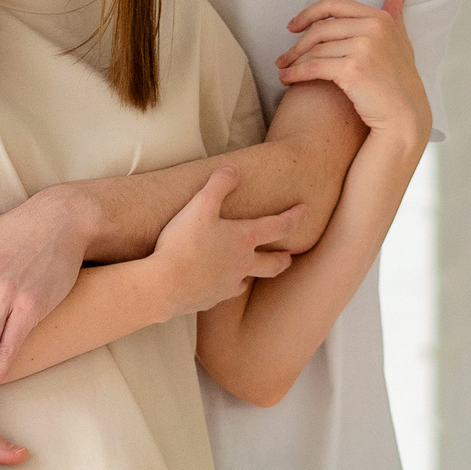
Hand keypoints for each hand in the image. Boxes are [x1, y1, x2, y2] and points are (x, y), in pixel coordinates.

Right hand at [150, 167, 306, 316]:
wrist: (164, 285)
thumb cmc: (183, 244)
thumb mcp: (200, 205)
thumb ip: (218, 185)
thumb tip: (233, 170)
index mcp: (244, 239)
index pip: (280, 226)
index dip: (295, 217)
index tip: (306, 211)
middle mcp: (243, 265)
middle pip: (274, 264)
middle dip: (283, 258)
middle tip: (289, 256)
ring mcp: (228, 285)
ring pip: (249, 280)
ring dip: (253, 274)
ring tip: (250, 271)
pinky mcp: (212, 299)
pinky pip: (225, 292)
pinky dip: (226, 286)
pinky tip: (217, 283)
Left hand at [275, 0, 429, 151]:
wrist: (405, 117)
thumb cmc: (400, 83)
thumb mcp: (402, 43)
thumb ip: (396, 17)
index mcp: (379, 18)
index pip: (334, 4)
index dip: (308, 13)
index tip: (293, 26)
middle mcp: (373, 28)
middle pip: (320, 28)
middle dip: (297, 44)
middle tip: (284, 57)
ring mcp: (364, 48)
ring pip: (315, 49)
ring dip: (294, 60)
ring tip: (283, 70)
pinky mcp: (353, 70)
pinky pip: (314, 66)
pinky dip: (296, 73)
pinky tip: (287, 79)